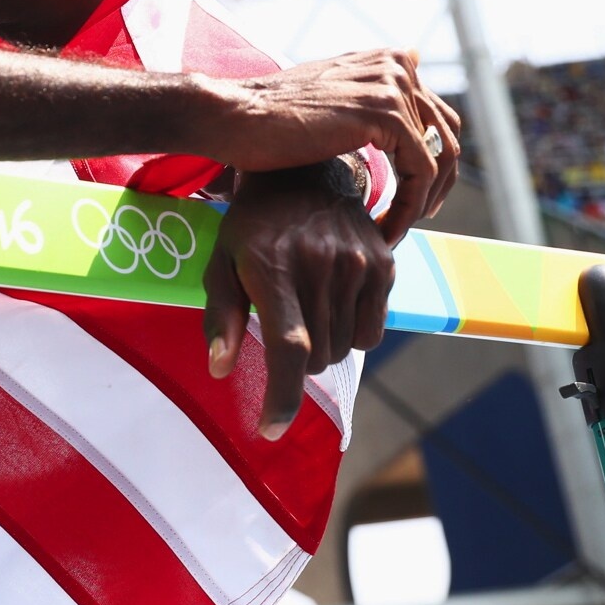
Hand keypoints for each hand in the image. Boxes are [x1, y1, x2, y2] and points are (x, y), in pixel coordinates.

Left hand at [203, 161, 395, 439]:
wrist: (303, 174)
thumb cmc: (251, 228)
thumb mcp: (221, 263)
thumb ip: (221, 316)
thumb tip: (220, 368)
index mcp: (275, 269)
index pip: (289, 349)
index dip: (282, 398)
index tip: (269, 430)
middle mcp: (321, 267)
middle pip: (316, 359)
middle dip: (296, 361)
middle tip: (283, 328)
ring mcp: (358, 264)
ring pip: (344, 349)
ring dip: (324, 346)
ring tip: (307, 308)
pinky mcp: (384, 264)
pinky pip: (371, 332)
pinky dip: (351, 332)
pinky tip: (332, 302)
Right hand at [205, 50, 460, 241]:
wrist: (234, 117)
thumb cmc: (268, 119)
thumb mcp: (324, 100)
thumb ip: (363, 98)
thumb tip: (400, 82)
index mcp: (387, 61)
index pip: (435, 116)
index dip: (431, 161)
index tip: (411, 198)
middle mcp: (397, 66)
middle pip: (447, 134)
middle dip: (439, 184)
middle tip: (414, 217)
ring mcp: (393, 87)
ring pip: (440, 158)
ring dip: (423, 202)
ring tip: (396, 229)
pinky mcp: (385, 115)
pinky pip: (421, 173)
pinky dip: (408, 208)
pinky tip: (385, 230)